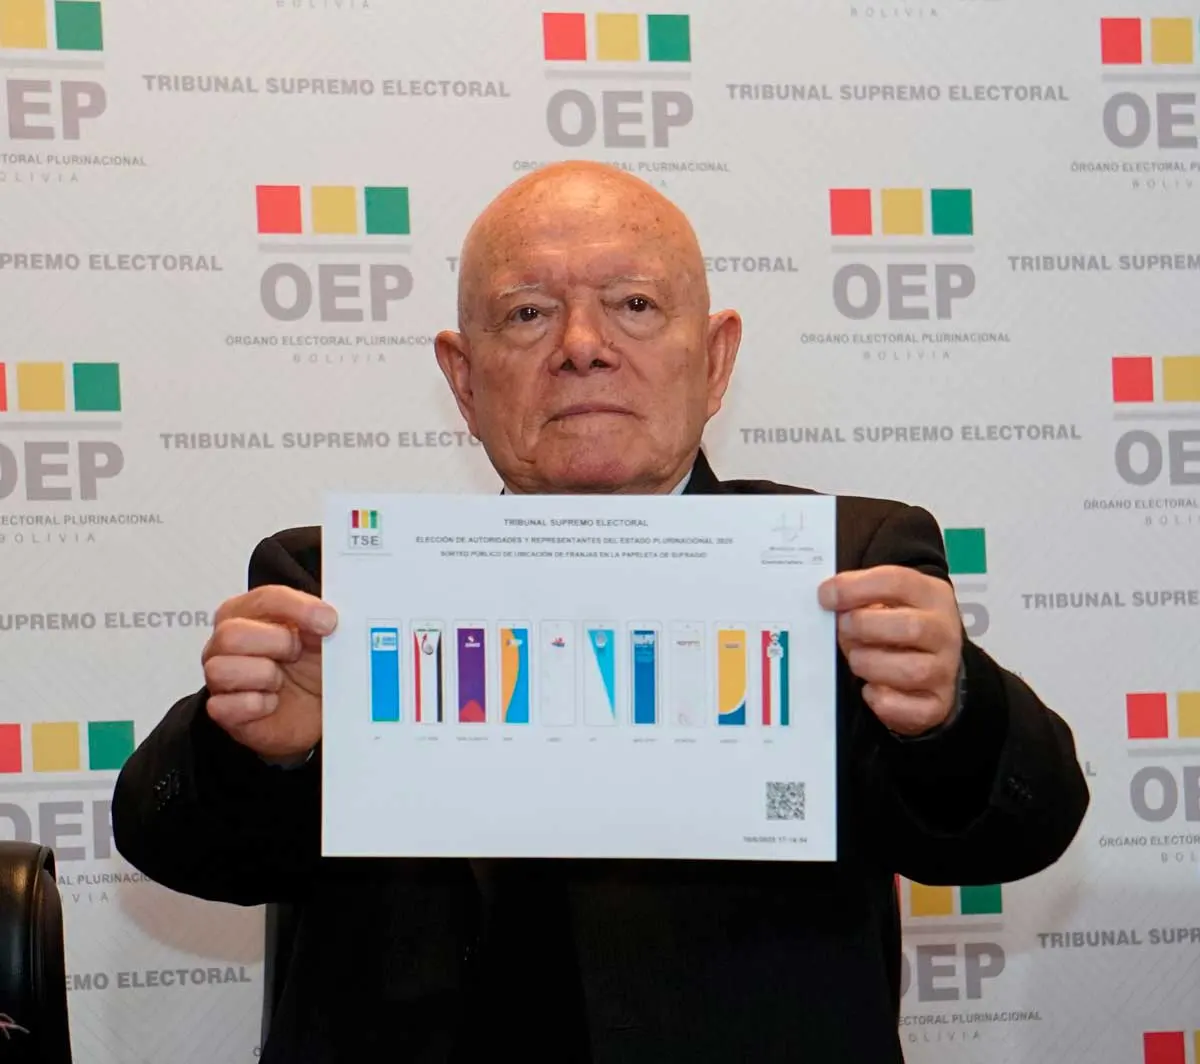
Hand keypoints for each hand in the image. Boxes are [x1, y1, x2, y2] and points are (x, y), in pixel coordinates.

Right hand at [202, 586, 337, 759]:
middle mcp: (228, 642)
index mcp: (250, 613)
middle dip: (276, 644)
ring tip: (281, 682)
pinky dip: (256, 705)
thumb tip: (326, 615)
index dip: (297, 608)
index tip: (327, 621)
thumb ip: (323, 618)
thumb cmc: (315, 669)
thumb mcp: (326, 638)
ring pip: (220, 670)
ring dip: (264, 676)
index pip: (265, 599)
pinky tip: (273, 703)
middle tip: (297, 654)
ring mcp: (221, 677)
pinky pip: (222, 706)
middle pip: (231, 634)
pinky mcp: (223, 711)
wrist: (319, 713)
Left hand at [818, 566, 962, 736]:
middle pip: (910, 627)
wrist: (935, 666)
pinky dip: (881, 699)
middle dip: (864, 627)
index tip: (826, 596)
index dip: (855, 588)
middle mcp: (944, 632)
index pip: (897, 582)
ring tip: (857, 658)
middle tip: (843, 629)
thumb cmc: (899, 627)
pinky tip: (870, 687)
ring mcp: (944, 670)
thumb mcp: (889, 600)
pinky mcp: (936, 704)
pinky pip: (907, 707)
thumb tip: (828, 598)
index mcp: (932, 596)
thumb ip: (861, 596)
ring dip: (869, 664)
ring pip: (910, 670)